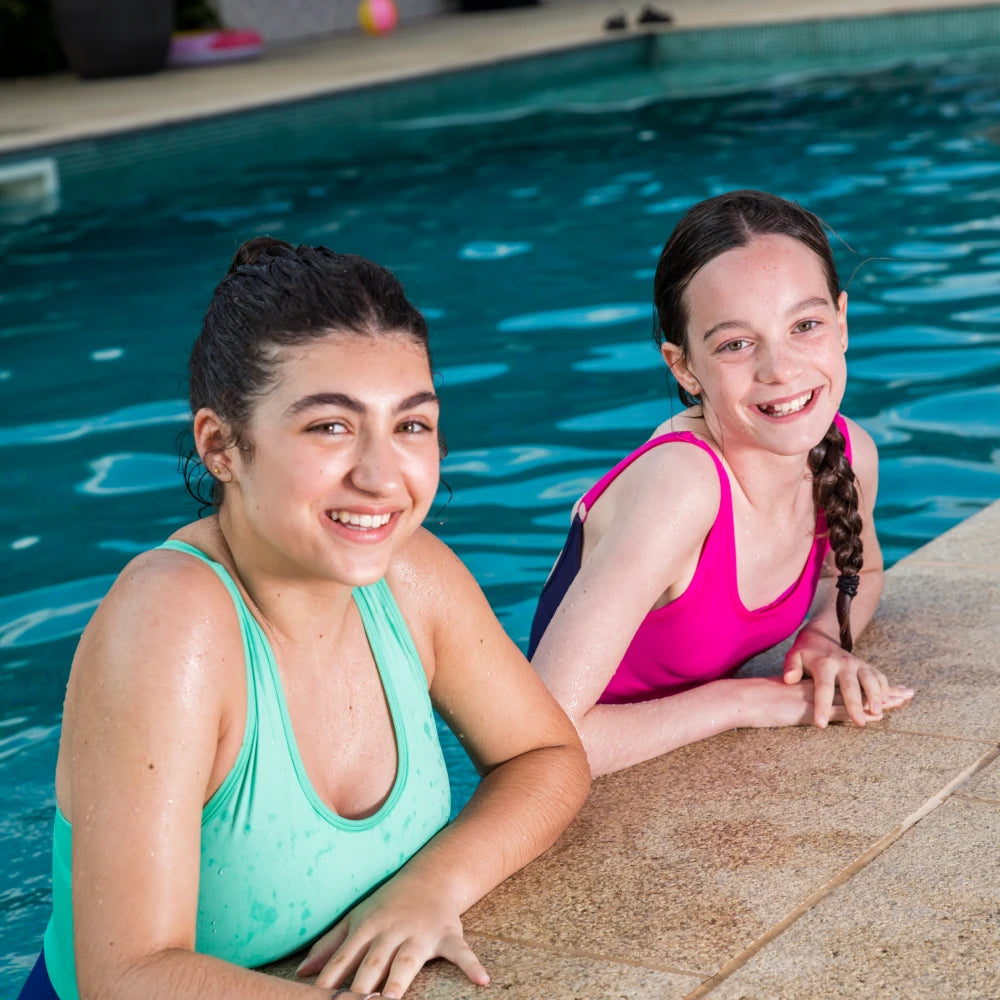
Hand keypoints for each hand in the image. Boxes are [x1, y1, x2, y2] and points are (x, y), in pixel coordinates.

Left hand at [295, 874, 488, 998]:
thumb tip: (301, 973)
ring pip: (408, 961)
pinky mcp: (448, 935)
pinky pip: (461, 952)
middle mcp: (392, 931)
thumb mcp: (356, 919)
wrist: (431, 878)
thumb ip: (330, 946)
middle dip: (363, 985)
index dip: (331, 979)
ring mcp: (421, 933)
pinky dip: (472, 965)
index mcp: (367, 928)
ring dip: (400, 980)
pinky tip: (482, 981)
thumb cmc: (387, 904)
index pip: (344, 958)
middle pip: (374, 962)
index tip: (317, 998)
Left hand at [782, 625, 912, 727]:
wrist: (821, 636)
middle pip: (851, 686)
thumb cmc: (805, 653)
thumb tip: (789, 679)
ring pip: (870, 680)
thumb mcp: (793, 657)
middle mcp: (843, 664)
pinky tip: (888, 701)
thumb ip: (791, 668)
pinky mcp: (866, 666)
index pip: (823, 688)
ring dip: (876, 696)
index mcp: (823, 664)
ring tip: (878, 713)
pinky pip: (879, 677)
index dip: (822, 706)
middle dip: (855, 705)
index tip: (821, 724)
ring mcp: (857, 664)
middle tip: (859, 723)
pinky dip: (885, 688)